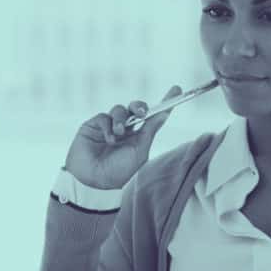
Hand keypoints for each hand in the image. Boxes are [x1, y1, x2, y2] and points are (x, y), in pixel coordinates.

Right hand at [63, 85, 181, 189]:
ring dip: (121, 119)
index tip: (177, 89)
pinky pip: (104, 117)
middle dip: (139, 106)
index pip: (154, 116)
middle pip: (136, 108)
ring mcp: (109, 127)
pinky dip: (108, 126)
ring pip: (119, 110)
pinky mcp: (93, 126)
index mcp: (139, 137)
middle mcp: (126, 130)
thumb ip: (150, 131)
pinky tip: (109, 138)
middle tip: (140, 112)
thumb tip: (164, 113)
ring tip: (119, 133)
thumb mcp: (139, 151)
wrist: (93, 181)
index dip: (165, 103)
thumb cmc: (119, 171)